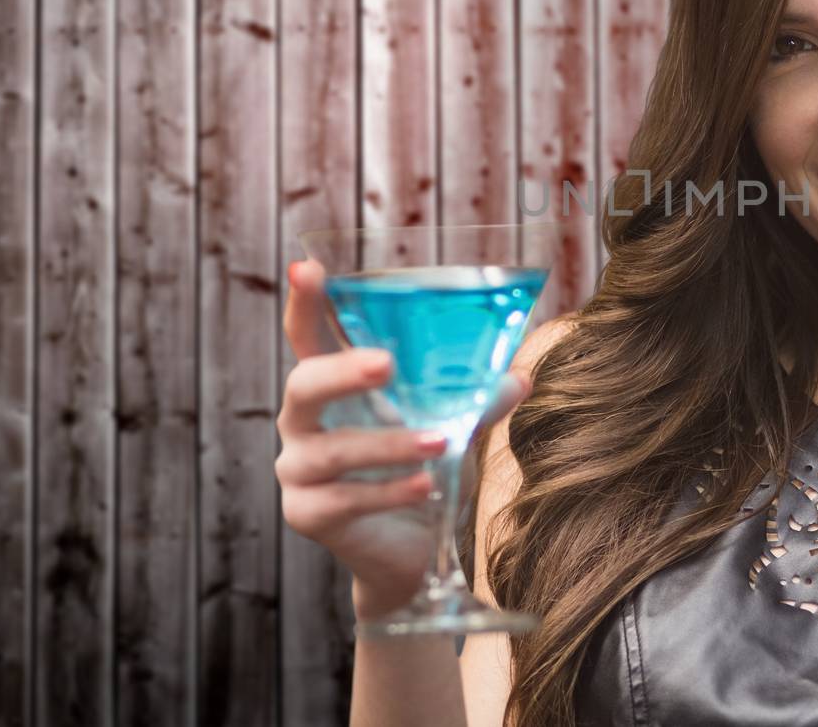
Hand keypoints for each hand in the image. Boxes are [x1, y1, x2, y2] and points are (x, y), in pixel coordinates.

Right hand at [275, 258, 528, 617]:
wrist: (414, 549)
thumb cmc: (425, 468)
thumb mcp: (453, 424)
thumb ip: (476, 399)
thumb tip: (519, 376)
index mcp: (333, 388)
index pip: (307, 337)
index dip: (304, 303)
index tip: (307, 268)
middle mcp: (303, 423)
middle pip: (302, 385)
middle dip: (343, 371)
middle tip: (386, 362)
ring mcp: (297, 471)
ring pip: (332, 451)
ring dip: (389, 444)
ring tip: (440, 441)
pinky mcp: (307, 515)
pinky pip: (345, 499)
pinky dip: (391, 490)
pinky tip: (427, 486)